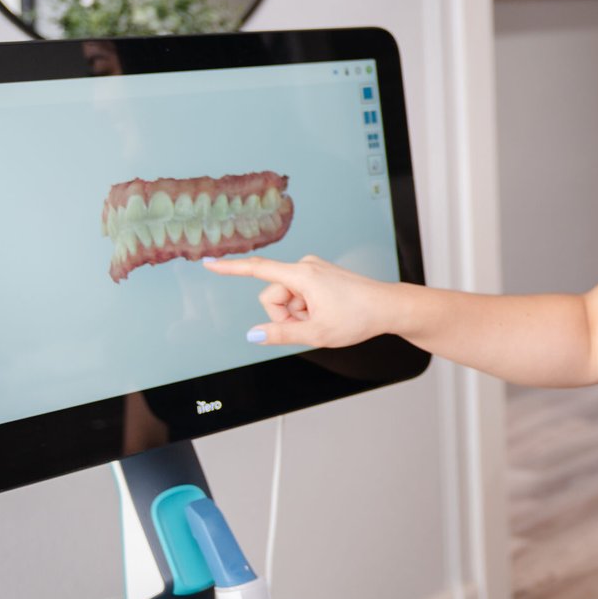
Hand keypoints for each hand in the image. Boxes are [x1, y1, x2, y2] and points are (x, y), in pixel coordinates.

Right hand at [203, 254, 400, 348]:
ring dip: (297, 315)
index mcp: (302, 275)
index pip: (258, 270)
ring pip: (286, 299)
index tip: (209, 263)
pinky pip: (300, 296)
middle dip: (284, 316)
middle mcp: (305, 267)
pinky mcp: (320, 276)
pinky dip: (307, 309)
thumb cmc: (358, 317)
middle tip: (311, 326)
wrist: (388, 307)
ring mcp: (313, 270)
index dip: (231, 268)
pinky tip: (328, 313)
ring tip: (323, 320)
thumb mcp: (317, 333)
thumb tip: (254, 335)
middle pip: (272, 296)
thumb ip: (281, 334)